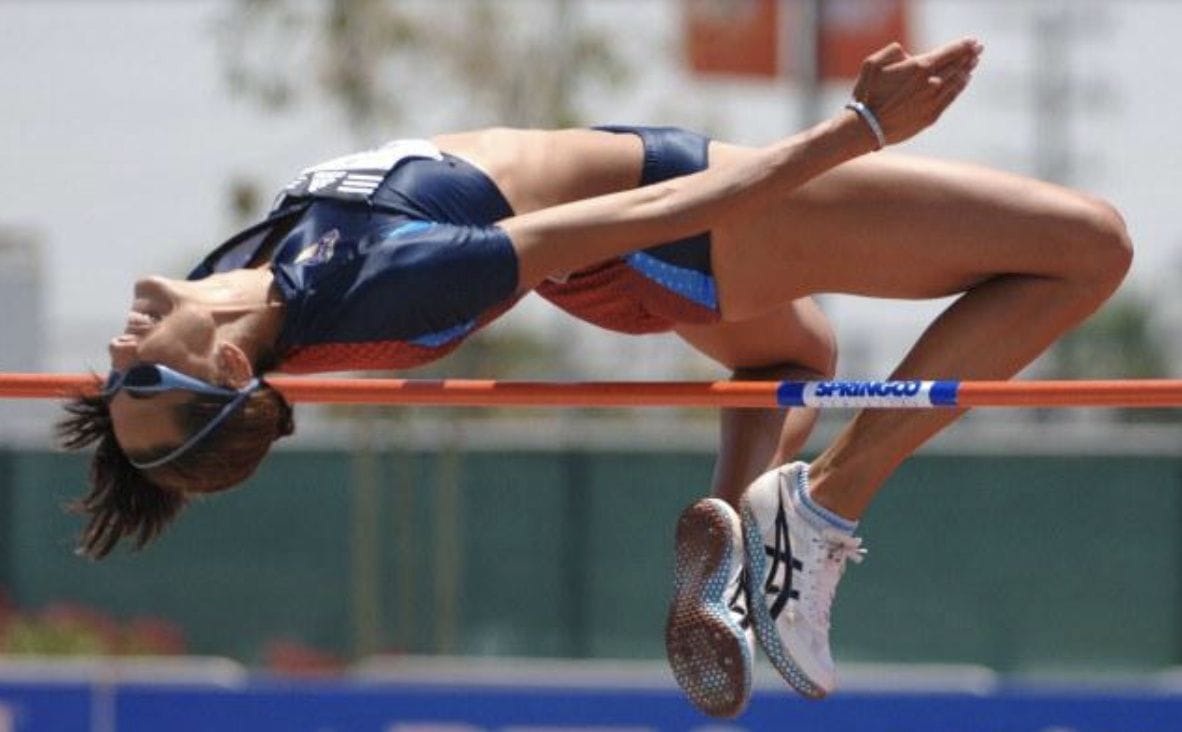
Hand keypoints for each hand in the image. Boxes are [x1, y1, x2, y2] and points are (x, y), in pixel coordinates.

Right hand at [850, 38, 982, 146]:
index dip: (963, 45)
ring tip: (973, 63)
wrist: (866, 128)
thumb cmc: (866, 95)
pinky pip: (951, 98)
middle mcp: (931, 83)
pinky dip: (960, 87)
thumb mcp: (871, 64)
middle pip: (957, 65)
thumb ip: (891, 52)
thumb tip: (907, 53)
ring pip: (957, 81)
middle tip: (978, 49)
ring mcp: (933, 100)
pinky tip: (964, 80)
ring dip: (967, 70)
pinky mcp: (931, 116)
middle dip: (969, 56)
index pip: (949, 52)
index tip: (973, 41)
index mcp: (919, 67)